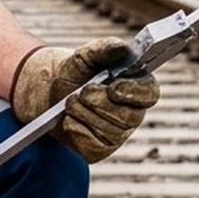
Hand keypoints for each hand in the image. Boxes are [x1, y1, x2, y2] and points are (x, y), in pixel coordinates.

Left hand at [9, 38, 159, 162]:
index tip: (113, 88)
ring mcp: (118, 134)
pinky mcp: (100, 149)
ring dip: (82, 113)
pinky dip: (75, 128)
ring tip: (71, 102)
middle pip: (126, 116)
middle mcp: (132, 113)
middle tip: (81, 92)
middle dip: (97, 102)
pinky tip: (69, 119)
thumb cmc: (73, 73)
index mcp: (136, 88)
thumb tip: (123, 48)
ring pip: (106, 130)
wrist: (49, 94)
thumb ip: (103, 49)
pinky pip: (91, 144)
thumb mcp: (84, 57)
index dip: (134, 93)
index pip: (149, 94)